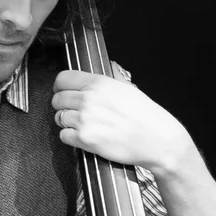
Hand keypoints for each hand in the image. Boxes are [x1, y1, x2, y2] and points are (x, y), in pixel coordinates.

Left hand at [51, 70, 194, 175]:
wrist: (158, 140)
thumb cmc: (147, 117)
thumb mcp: (127, 89)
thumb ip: (107, 81)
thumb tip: (98, 75)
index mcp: (99, 83)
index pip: (63, 79)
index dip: (60, 86)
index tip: (62, 91)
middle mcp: (90, 99)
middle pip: (57, 99)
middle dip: (63, 106)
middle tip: (73, 112)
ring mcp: (86, 119)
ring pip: (59, 118)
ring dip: (67, 122)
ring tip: (82, 125)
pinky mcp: (86, 139)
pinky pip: (64, 136)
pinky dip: (70, 137)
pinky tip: (84, 136)